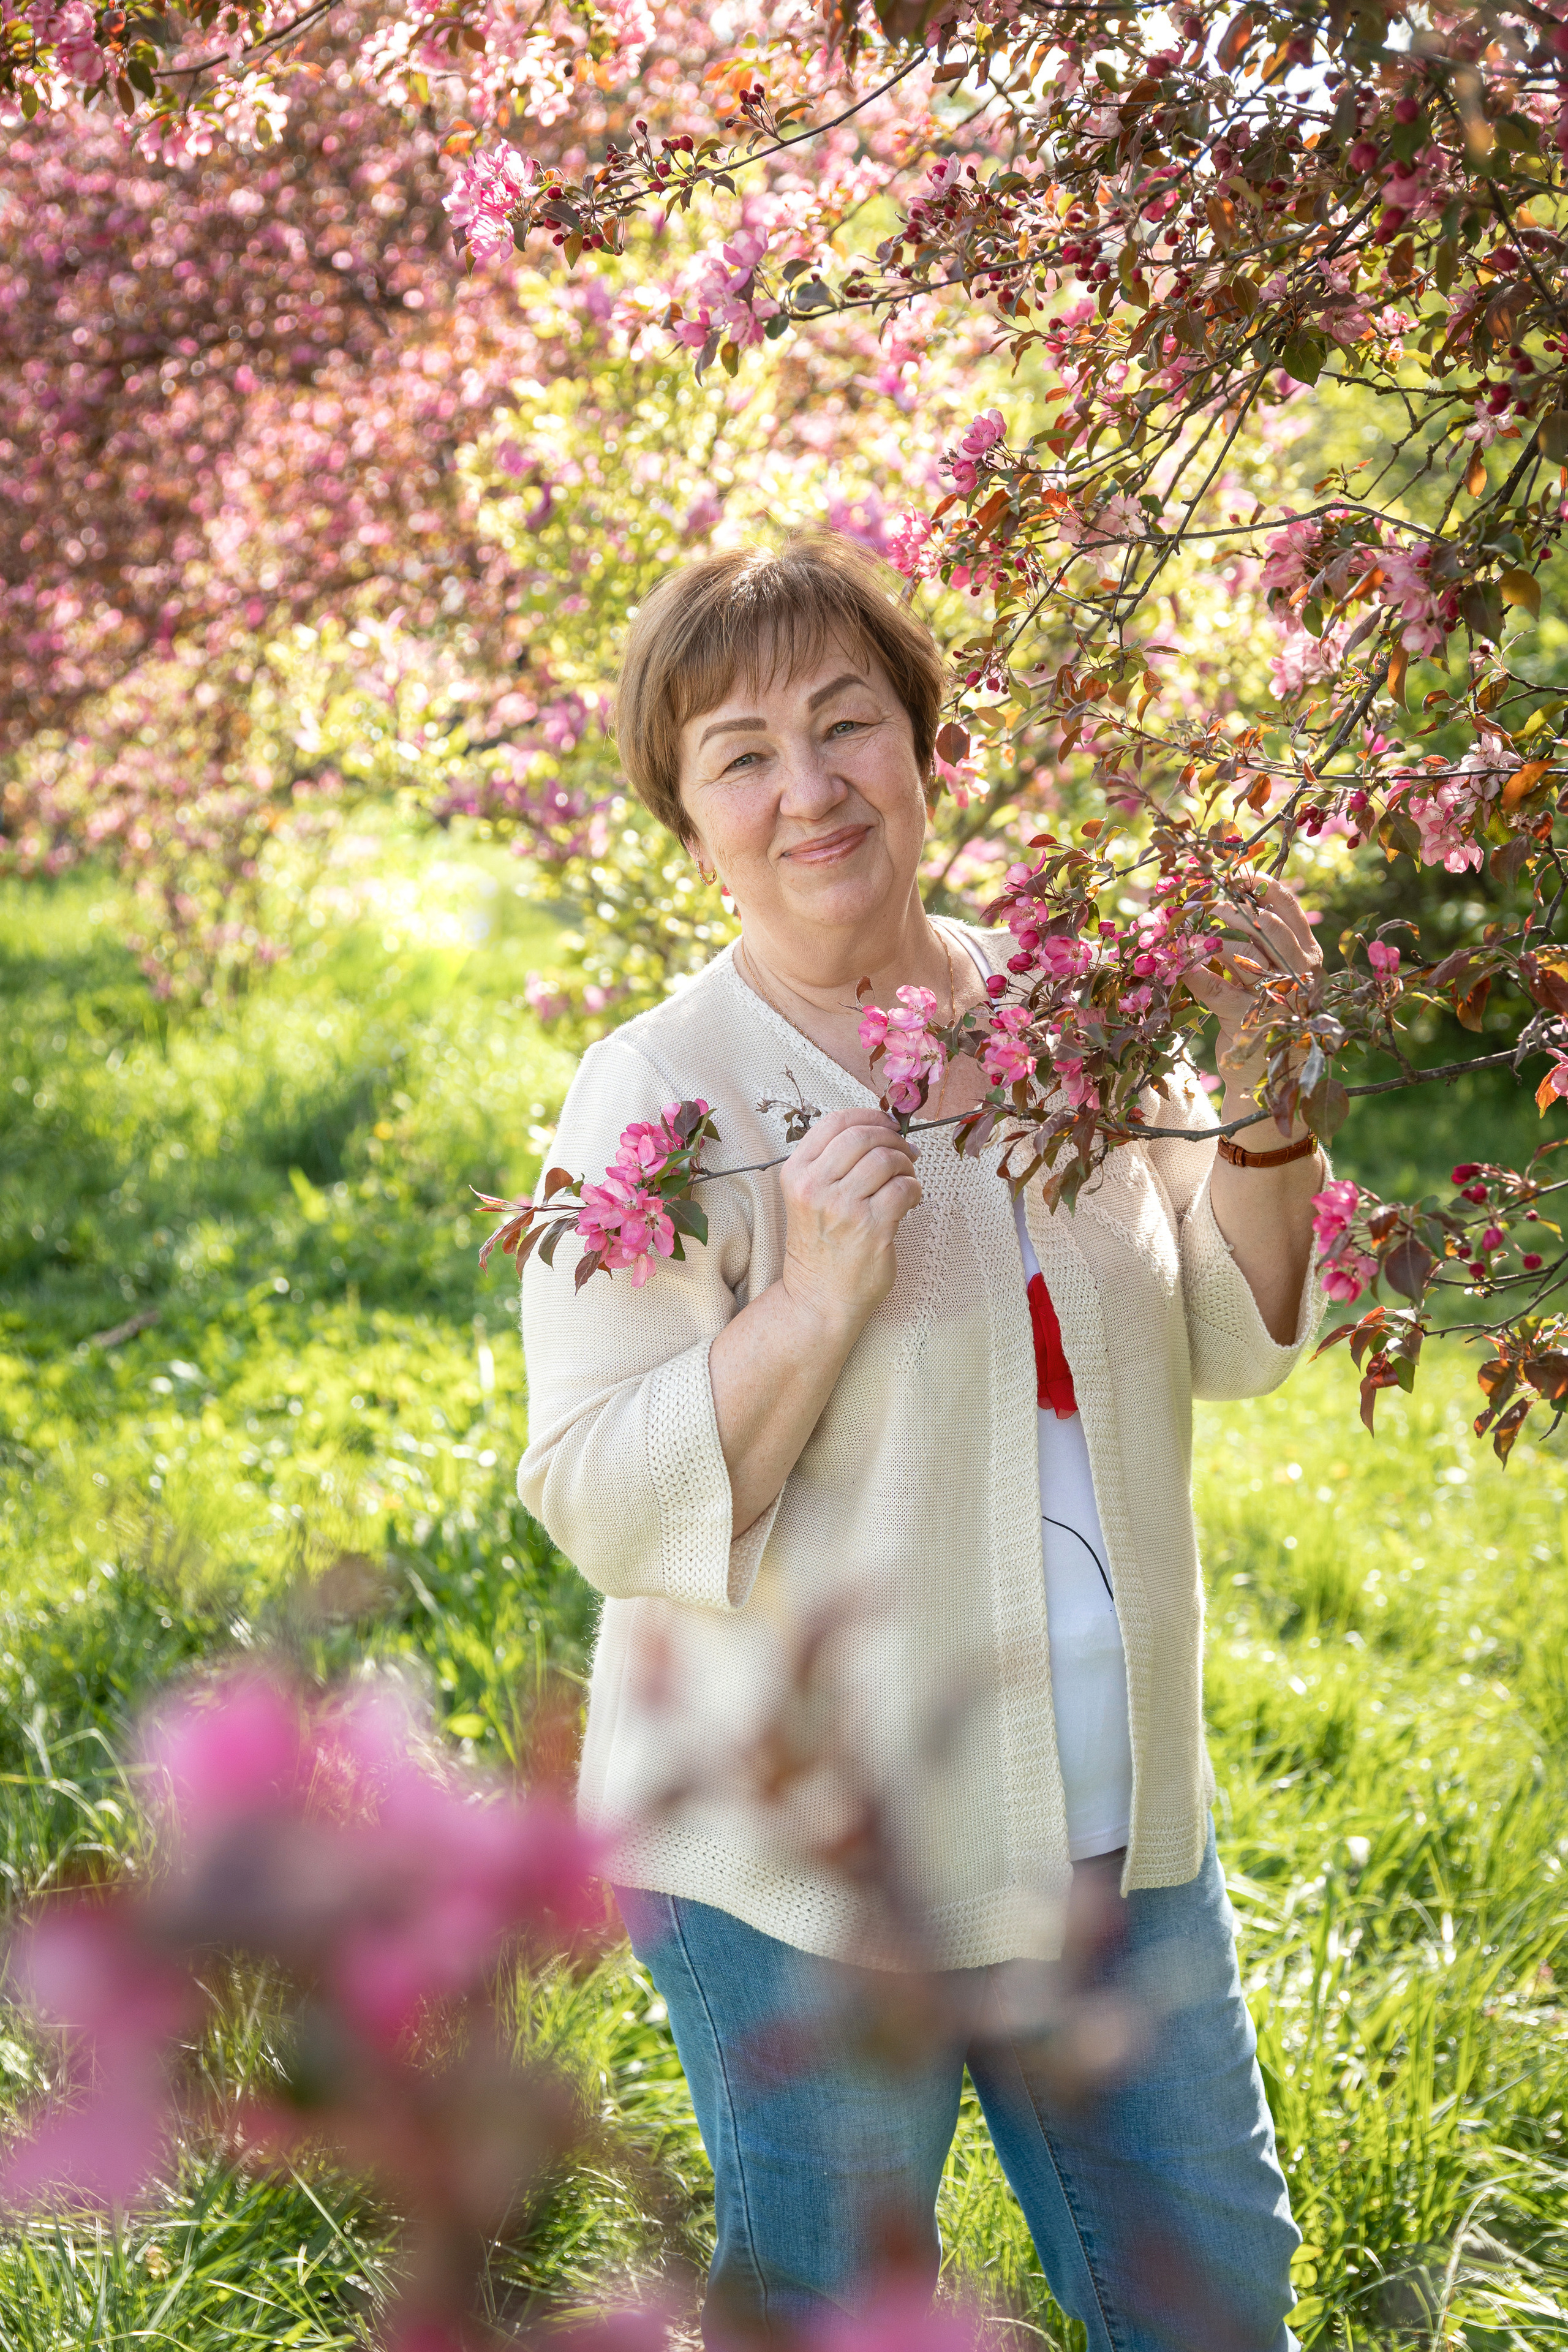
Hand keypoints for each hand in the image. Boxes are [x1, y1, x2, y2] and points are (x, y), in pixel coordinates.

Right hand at [778, 1107, 921, 1335]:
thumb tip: (878, 1128)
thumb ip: (830, 1163)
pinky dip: (915, 1189)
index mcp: (796, 1173)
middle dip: (892, 1138)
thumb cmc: (819, 1246)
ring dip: (906, 1164)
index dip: (868, 1115)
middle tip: (905, 1151)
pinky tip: (911, 1199)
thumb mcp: (807, 1197)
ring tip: (907, 1178)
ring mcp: (843, 1208)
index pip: (835, 1122)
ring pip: (887, 1159)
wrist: (817, 1299)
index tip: (886, 1123)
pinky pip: (904, 1188)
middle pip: (864, 1136)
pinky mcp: (872, 1228)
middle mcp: (815, 1187)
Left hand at [1183, 875, 1321, 1098]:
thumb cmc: (1267, 1015)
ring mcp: (1278, 996)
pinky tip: (1175, 963)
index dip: (1258, 883)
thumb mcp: (1274, 975)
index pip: (1287, 906)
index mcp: (1308, 953)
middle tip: (1197, 900)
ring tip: (1182, 930)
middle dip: (1227, 906)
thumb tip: (1225, 897)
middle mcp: (1300, 971)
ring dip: (1205, 936)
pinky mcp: (1250, 1019)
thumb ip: (1260, 941)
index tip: (1231, 873)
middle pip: (1263, 924)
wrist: (1268, 1075)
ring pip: (1240, 951)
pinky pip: (1216, 987)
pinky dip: (1192, 972)